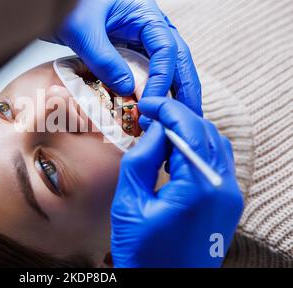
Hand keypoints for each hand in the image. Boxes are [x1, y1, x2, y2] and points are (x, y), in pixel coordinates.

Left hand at [49, 0, 201, 117]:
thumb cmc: (66, 3)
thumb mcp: (82, 31)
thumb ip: (105, 60)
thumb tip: (127, 90)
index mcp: (142, 9)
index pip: (165, 47)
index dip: (163, 77)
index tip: (153, 102)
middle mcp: (147, 21)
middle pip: (177, 55)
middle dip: (185, 86)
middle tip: (192, 115)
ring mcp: (139, 33)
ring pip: (166, 64)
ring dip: (173, 89)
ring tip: (177, 117)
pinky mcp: (128, 46)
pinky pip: (146, 68)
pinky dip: (152, 87)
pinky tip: (154, 106)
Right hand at [111, 97, 242, 266]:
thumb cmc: (144, 255)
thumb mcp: (130, 204)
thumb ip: (141, 160)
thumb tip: (153, 128)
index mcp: (198, 187)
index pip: (189, 128)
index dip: (167, 109)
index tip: (147, 104)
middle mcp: (223, 188)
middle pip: (206, 132)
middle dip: (177, 117)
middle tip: (150, 116)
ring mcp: (229, 197)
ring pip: (215, 144)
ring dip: (188, 131)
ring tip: (159, 133)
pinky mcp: (227, 204)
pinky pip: (217, 162)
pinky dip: (197, 148)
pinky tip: (174, 154)